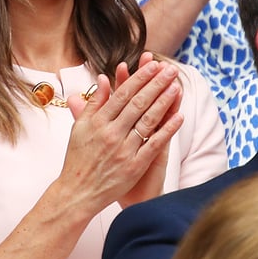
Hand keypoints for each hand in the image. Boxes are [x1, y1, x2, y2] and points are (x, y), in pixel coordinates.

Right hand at [62, 59, 183, 213]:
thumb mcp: (79, 127)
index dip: (139, 78)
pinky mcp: (134, 165)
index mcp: (97, 122)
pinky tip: (179, 117)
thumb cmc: (78, 159)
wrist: (78, 192)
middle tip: (170, 70)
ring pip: (147, 120)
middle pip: (138, 103)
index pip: (122, 94)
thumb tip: (103, 79)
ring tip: (176, 86)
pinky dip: (167, 129)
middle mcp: (111, 133)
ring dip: (164, 102)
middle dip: (156, 84)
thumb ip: (93, 103)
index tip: (152, 66)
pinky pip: (154, 143)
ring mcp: (124, 149)